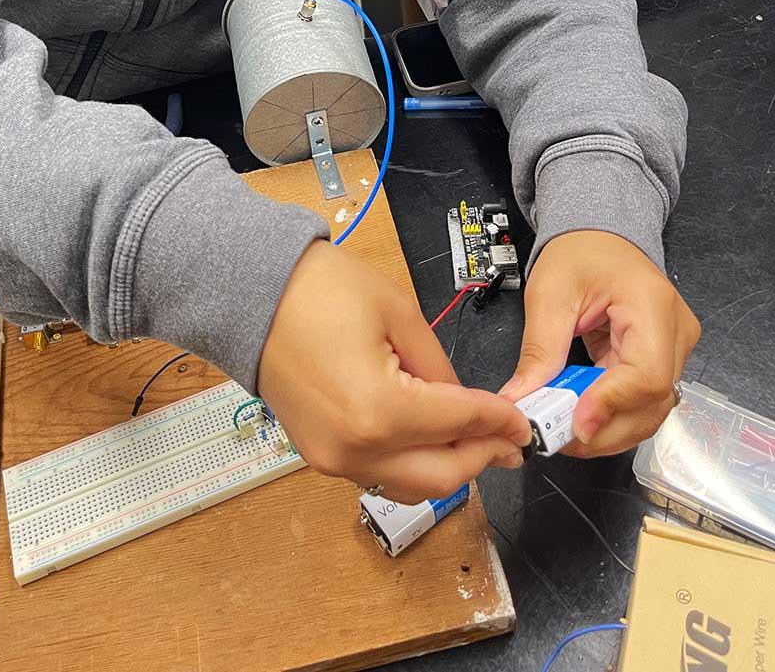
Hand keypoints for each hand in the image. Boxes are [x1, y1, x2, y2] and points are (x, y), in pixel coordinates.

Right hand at [258, 241, 530, 502]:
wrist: (251, 295)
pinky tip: (430, 438)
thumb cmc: (320, 290)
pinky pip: (378, 472)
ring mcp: (333, 459)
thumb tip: (460, 404)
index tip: (523, 421)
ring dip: (449, 467)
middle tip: (510, 442)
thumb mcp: (398, 312)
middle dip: (482, 457)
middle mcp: (356, 448)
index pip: (459, 424)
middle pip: (441, 476)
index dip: (499, 421)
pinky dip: (412, 463)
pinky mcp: (318, 455)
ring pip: (410, 485)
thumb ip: (438, 366)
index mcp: (380, 409)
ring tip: (476, 442)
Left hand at [500, 231, 699, 456]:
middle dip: (604, 429)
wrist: (600, 237)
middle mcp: (676, 332)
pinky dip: (610, 415)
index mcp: (652, 305)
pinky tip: (579, 416)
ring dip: (607, 429)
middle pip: (653, 403)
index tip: (573, 424)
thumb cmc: (580, 253)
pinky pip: (641, 401)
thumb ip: (539, 350)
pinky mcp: (662, 361)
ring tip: (562, 429)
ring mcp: (674, 349)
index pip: (647, 374)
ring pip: (650, 411)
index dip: (611, 406)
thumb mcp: (549, 293)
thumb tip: (520, 400)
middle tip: (556, 437)